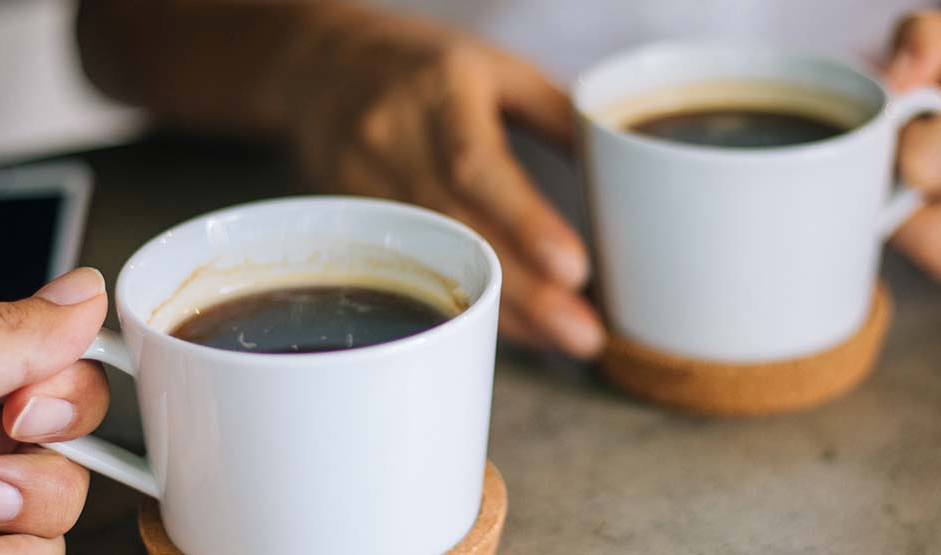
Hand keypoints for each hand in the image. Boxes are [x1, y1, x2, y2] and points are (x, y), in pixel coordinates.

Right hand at [281, 6, 603, 357]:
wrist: (319, 65)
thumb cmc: (426, 67)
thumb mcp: (495, 67)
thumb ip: (556, 112)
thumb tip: (621, 169)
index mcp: (440, 93)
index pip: (477, 165)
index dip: (524, 221)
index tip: (575, 268)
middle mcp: (393, 139)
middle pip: (458, 231)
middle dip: (525, 292)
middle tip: (585, 336)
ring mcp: (362, 186)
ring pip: (433, 265)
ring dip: (502, 312)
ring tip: (564, 341)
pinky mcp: (351, 221)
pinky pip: (411, 276)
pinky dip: (467, 305)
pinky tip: (512, 327)